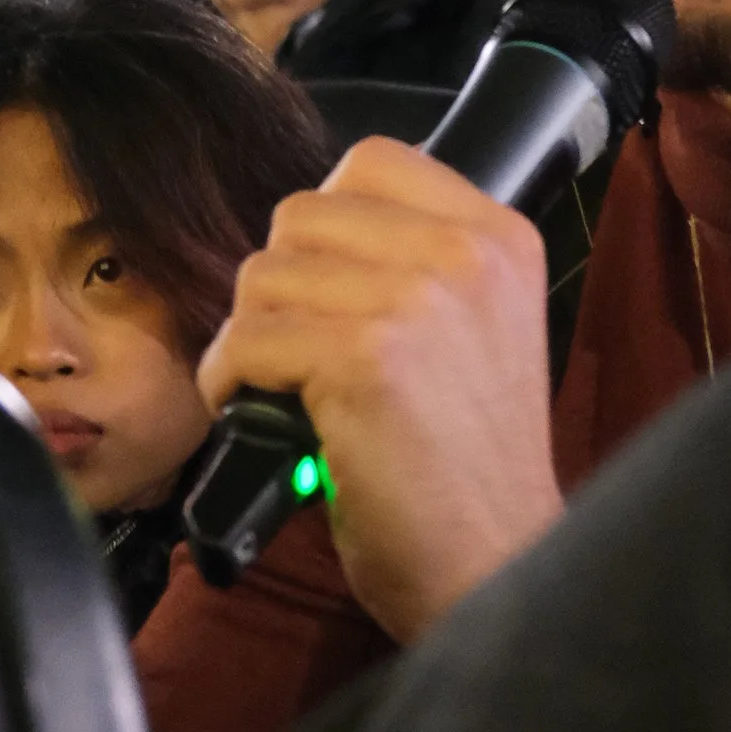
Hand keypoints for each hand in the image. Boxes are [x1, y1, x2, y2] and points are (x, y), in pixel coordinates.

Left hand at [196, 137, 562, 644]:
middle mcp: (466, 254)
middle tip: (298, 353)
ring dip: (252, 337)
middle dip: (282, 287)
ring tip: (283, 390)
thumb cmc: (469, 467)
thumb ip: (418, 262)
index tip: (327, 292)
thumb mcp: (480, 329)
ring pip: (264, 276)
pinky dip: (230, 382)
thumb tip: (308, 236)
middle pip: (302, 216)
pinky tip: (260, 417)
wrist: (498, 569)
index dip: (326, 227)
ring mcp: (417, 301)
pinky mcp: (366, 360)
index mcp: (500, 237)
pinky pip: (247, 340)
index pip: (371, 162)